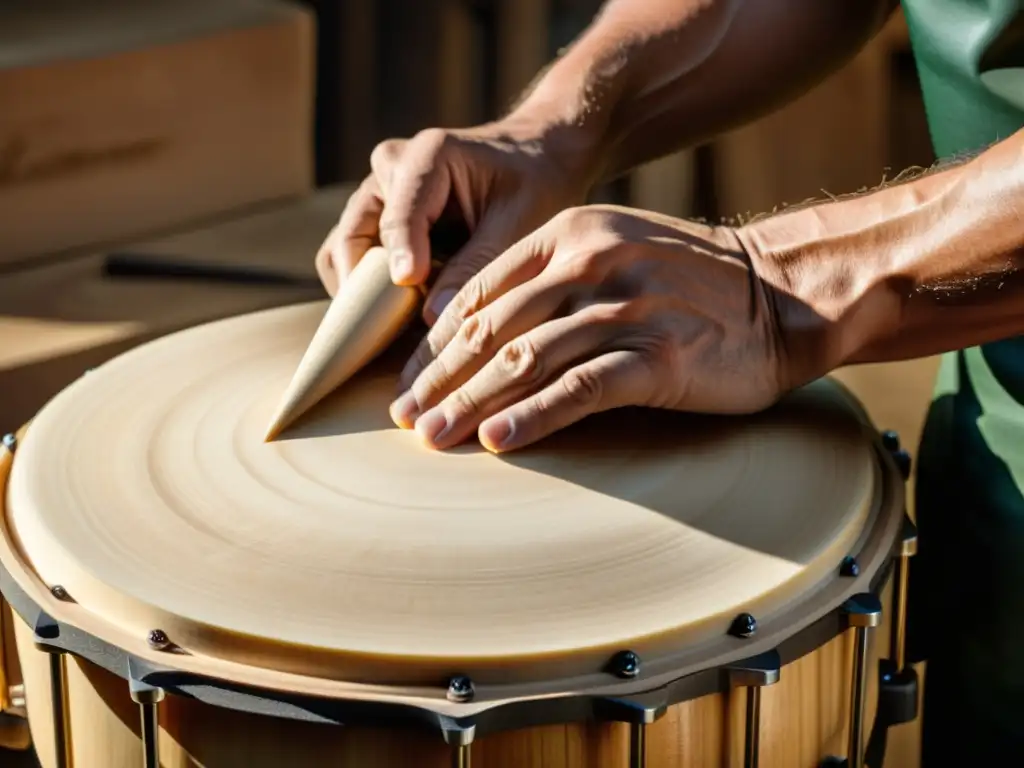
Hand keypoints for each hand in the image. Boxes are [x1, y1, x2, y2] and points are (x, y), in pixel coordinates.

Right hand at [314, 119, 595, 323]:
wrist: (534, 159)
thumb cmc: (532, 185)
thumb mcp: (519, 221)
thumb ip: (478, 264)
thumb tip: (433, 318)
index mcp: (427, 156)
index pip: (399, 214)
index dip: (400, 254)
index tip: (408, 285)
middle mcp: (389, 170)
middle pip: (353, 235)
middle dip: (369, 286)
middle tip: (393, 332)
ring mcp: (376, 195)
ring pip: (343, 251)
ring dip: (363, 294)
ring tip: (397, 330)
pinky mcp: (374, 220)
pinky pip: (352, 261)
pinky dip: (368, 293)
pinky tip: (399, 320)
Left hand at [388, 205, 802, 452]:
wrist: (783, 294)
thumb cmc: (691, 282)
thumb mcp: (616, 252)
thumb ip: (552, 281)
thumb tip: (485, 336)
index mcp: (571, 234)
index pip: (481, 292)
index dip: (436, 341)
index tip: (409, 379)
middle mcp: (591, 262)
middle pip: (492, 328)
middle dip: (439, 377)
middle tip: (403, 417)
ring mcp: (626, 308)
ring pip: (525, 360)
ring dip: (470, 404)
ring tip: (432, 438)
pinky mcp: (659, 356)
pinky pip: (580, 389)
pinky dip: (533, 417)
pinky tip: (497, 440)